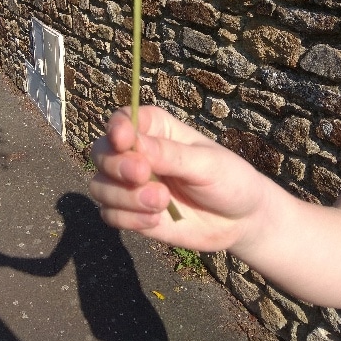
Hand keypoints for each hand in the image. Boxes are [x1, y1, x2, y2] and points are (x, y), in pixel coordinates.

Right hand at [89, 106, 265, 252]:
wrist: (240, 221)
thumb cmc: (228, 179)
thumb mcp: (206, 164)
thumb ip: (170, 154)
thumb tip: (134, 144)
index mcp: (157, 129)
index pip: (124, 119)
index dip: (117, 128)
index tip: (123, 139)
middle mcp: (137, 154)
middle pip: (101, 152)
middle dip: (116, 165)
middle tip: (142, 175)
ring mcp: (132, 185)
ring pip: (100, 186)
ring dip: (125, 197)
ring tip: (161, 203)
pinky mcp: (132, 213)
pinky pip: (110, 215)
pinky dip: (128, 219)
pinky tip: (156, 221)